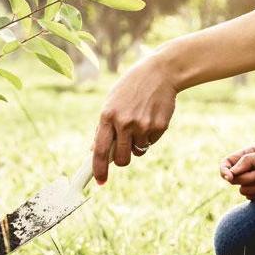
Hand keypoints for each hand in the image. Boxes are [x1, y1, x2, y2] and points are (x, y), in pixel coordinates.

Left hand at [92, 53, 176, 183]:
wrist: (160, 72)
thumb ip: (103, 127)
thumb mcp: (111, 102)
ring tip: (139, 123)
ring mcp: (143, 125)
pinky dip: (149, 136)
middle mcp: (124, 123)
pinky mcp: (159, 126)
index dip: (99, 169)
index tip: (100, 181)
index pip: (100, 150)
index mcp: (108, 116)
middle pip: (121, 159)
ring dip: (137, 145)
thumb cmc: (131, 88)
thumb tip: (95, 150)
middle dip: (121, 161)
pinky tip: (150, 118)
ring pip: (138, 151)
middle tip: (123, 152)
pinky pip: (151, 142)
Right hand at [220, 145, 254, 199]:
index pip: (226, 164)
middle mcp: (248, 167)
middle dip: (249, 178)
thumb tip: (230, 172)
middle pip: (233, 179)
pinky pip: (251, 197)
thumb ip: (247, 161)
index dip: (224, 171)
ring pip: (242, 190)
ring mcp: (254, 180)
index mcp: (247, 154)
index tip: (230, 177)